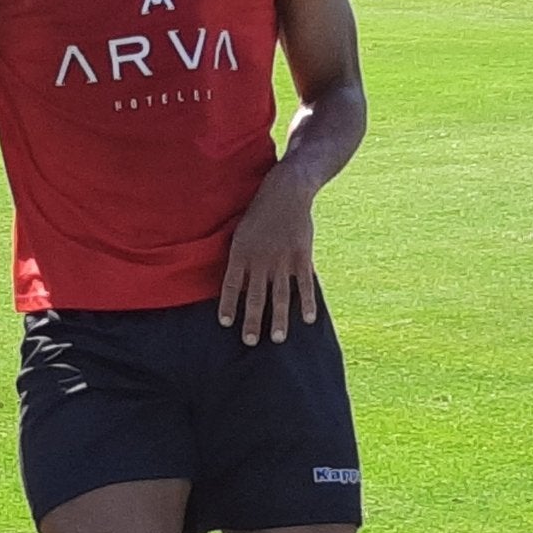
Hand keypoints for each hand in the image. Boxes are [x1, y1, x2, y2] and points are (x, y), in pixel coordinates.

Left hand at [218, 164, 316, 346]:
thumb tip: (236, 284)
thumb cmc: (260, 212)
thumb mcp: (241, 231)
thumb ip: (239, 257)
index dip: (228, 305)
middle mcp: (260, 259)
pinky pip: (304, 284)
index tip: (225, 323)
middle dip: (252, 321)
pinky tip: (307, 319)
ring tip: (277, 339)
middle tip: (249, 341)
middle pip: (255, 297)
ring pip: (280, 295)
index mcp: (241, 253)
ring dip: (278, 319)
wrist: (286, 191)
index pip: (231, 285)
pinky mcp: (301, 256)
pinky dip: (307, 303)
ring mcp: (282, 259)